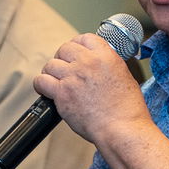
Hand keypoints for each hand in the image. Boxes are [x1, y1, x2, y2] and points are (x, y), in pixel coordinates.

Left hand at [34, 34, 148, 146]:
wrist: (121, 129)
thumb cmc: (127, 110)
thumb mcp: (124, 77)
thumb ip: (108, 65)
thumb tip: (98, 64)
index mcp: (106, 56)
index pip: (84, 38)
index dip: (77, 45)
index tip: (75, 54)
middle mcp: (88, 62)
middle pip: (64, 49)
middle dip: (63, 59)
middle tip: (65, 70)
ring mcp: (73, 77)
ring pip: (50, 65)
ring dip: (52, 73)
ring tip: (56, 82)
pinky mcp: (62, 94)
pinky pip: (41, 81)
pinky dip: (42, 85)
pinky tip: (47, 90)